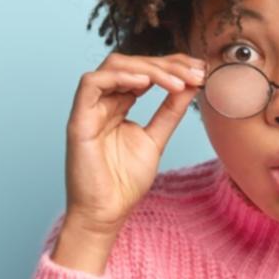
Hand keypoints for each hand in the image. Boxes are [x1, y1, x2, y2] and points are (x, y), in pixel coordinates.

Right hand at [63, 51, 204, 235]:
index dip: (171, 66)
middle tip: (194, 73)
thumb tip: (189, 84)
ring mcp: (89, 109)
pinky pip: (91, 84)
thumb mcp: (155, 139)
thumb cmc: (124, 183)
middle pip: (132, 64)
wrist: (106, 213)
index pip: (143, 71)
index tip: (199, 71)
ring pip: (113, 66)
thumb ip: (169, 111)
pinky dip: (119, 76)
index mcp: (118, 105)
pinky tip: (145, 82)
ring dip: (148, 68)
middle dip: (166, 64)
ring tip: (177, 81)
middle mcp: (102, 102)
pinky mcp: (78, 120)